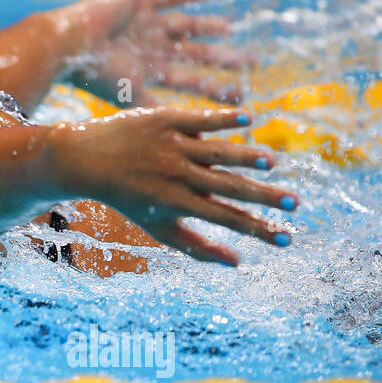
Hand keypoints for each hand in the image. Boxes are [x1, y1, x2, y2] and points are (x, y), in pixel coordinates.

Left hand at [51, 107, 296, 264]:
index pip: (226, 218)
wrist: (86, 159)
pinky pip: (200, 118)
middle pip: (228, 186)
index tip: (288, 239)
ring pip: (217, 151)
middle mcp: (175, 174)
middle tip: (295, 204)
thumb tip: (238, 263)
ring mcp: (171, 145)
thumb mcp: (157, 227)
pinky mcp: (164, 119)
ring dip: (246, 156)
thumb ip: (197, 247)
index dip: (258, 230)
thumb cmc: (128, 198)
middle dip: (264, 197)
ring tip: (272, 162)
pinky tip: (249, 119)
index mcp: (176, 202)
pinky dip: (224, 119)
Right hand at [58, 0, 248, 106]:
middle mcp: (151, 48)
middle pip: (195, 54)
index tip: (242, 95)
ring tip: (229, 29)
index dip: (214, 88)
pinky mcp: (139, 1)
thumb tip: (188, 137)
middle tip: (253, 62)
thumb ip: (159, 111)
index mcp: (150, 72)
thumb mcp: (132, 98)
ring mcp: (146, 24)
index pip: (190, 81)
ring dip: (208, 27)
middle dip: (222, 59)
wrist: (69, 45)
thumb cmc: (96, 75)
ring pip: (186, 25)